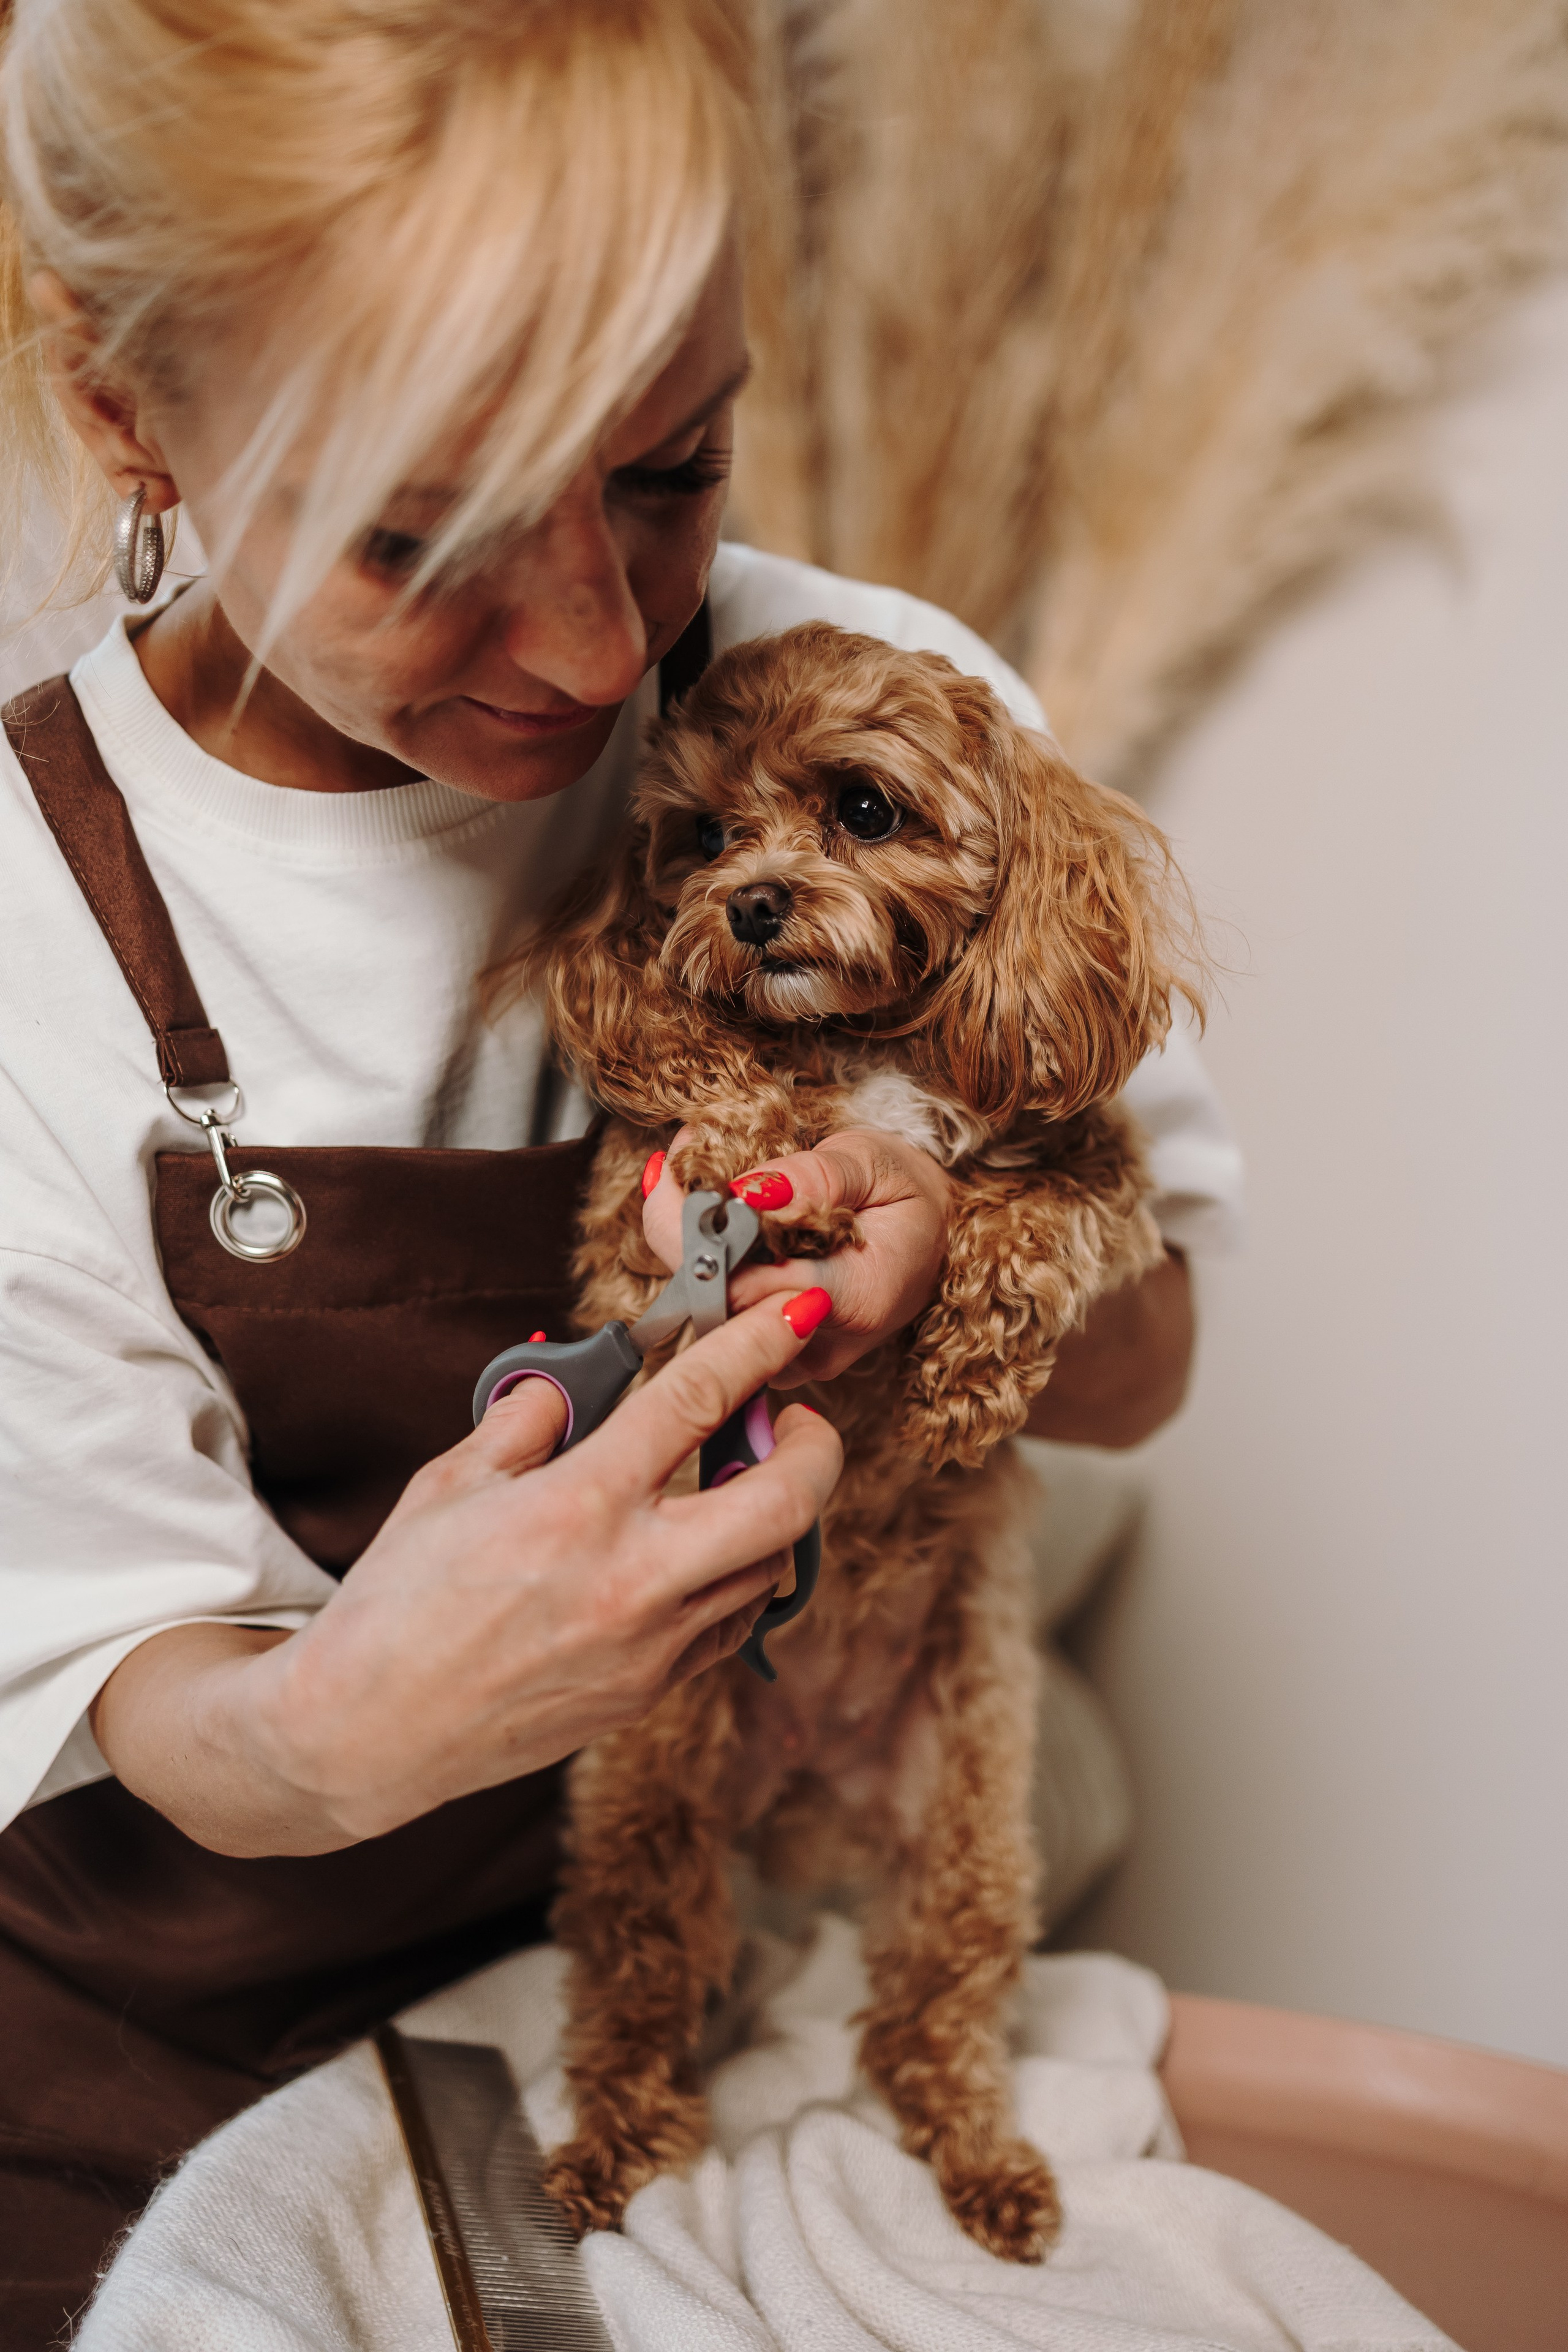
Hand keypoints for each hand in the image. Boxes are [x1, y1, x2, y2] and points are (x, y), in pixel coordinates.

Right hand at [89, 1294, 841, 1855]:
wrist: (369, 1732)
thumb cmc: (399, 1602)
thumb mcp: (450, 1481)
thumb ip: (526, 1419)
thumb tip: (575, 1378)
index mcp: (578, 1506)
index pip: (696, 1401)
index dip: (759, 1345)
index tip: (799, 1314)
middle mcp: (633, 1578)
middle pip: (787, 1501)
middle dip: (818, 1444)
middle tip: (798, 1414)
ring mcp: (651, 1645)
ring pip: (773, 1567)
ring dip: (777, 1513)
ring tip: (741, 1480)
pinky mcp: (651, 1692)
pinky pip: (733, 1624)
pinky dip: (739, 1577)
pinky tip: (704, 1551)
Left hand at [643, 1126, 952, 1383]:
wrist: (930, 1234)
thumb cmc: (907, 1194)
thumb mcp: (873, 1164)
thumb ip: (814, 1179)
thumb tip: (745, 1192)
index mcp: (860, 1300)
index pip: (753, 1286)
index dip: (702, 1233)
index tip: (681, 1168)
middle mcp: (822, 1343)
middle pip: (718, 1303)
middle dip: (682, 1230)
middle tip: (674, 1164)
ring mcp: (796, 1357)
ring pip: (709, 1310)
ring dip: (686, 1242)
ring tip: (687, 1175)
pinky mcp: (776, 1354)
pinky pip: (720, 1312)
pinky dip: (701, 1260)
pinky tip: (701, 1212)